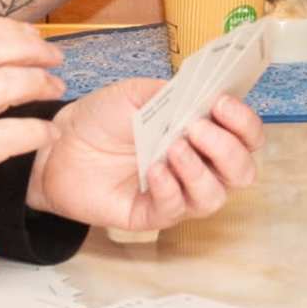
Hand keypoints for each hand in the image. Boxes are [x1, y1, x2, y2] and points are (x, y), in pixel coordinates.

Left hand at [27, 84, 260, 230]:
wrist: (60, 144)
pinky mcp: (153, 214)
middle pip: (243, 172)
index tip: (221, 104)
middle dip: (227, 149)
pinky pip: (176, 210)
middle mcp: (199, 165)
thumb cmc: (102, 118)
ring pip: (216, 197)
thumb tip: (205, 99)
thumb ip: (175, 95)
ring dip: (199, 171)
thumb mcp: (139, 93)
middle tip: (196, 129)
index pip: (246, 135)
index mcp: (203, 132)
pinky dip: (170, 188)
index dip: (243, 122)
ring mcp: (178, 192)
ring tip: (172, 149)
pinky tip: (152, 170)